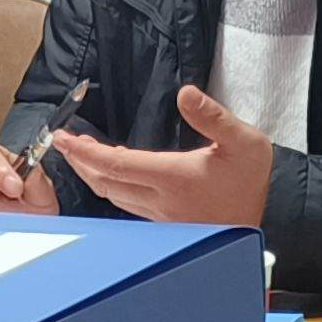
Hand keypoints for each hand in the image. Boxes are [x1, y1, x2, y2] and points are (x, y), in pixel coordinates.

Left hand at [50, 84, 274, 229]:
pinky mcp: (163, 221)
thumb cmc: (252, 182)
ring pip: (112, 195)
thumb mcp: (244, 141)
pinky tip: (110, 170)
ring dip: (91, 173)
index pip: (116, 165)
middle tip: (62, 140)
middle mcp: (161, 200)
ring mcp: (160, 214)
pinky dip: (109, 184)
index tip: (64, 136)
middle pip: (104, 181)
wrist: (259, 227)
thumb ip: (213, 116)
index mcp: (175, 178)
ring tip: (78, 153)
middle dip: (79, 161)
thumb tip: (186, 94)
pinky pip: (125, 202)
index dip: (85, 151)